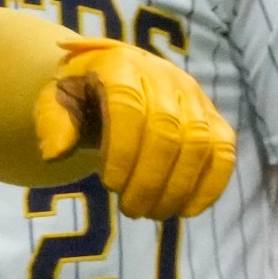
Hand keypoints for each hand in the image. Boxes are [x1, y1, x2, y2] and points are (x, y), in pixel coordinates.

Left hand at [34, 37, 237, 218]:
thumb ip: (53, 123)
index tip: (109, 185)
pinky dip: (211, 183)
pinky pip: (223, 149)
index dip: (123, 150)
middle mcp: (164, 75)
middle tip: (131, 209)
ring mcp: (194, 95)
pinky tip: (187, 210)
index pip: (128, 107)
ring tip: (152, 213)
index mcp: (120, 65)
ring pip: (198, 142)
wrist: (109, 79)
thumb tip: (55, 154)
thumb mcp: (55, 101)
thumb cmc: (79, 95)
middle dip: (150, 177)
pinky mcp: (213, 116)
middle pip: (167, 129)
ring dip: (177, 185)